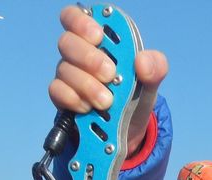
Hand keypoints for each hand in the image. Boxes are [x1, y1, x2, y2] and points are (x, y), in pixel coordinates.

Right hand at [48, 6, 167, 155]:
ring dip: (87, 85)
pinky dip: (73, 99)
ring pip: (64, 69)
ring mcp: (68, 74)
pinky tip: (88, 107)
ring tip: (107, 101)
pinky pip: (57, 91)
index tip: (98, 36)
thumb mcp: (151, 81)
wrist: (128, 130)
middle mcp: (79, 53)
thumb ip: (155, 67)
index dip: (81, 22)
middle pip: (67, 42)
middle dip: (88, 58)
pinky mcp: (62, 96)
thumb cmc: (136, 95)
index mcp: (99, 39)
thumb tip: (142, 62)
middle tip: (110, 74)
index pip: (76, 17)